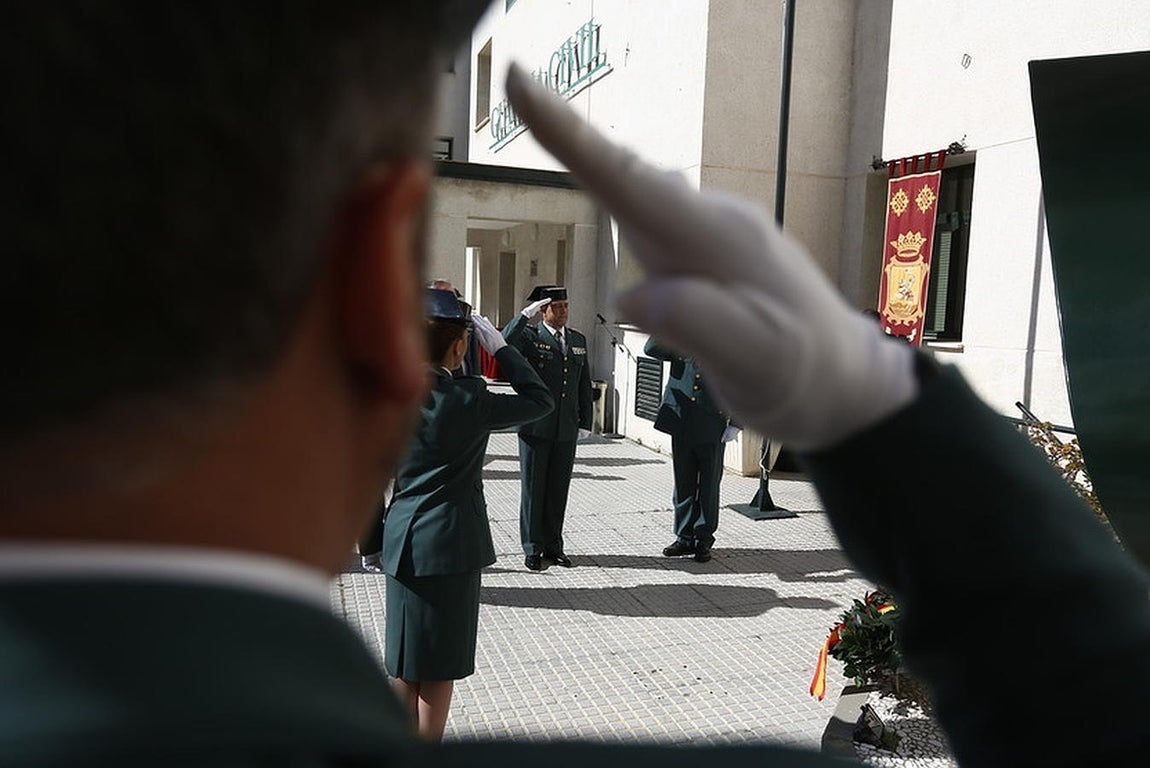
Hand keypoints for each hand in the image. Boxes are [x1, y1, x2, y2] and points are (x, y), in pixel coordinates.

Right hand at [470, 314, 506, 354]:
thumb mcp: (483, 343)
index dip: (475, 320)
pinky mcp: (496, 331)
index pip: (479, 325)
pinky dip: (487, 321)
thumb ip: (479, 335)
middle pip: (483, 322)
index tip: (472, 317)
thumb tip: (476, 329)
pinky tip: (486, 320)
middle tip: (474, 314)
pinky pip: (490, 324)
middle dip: (478, 318)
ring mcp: (494, 330)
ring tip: (479, 316)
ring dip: (482, 318)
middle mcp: (490, 330)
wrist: (502, 350)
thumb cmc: (493, 349)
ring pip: (487, 322)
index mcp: (486, 333)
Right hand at [506, 65, 916, 450]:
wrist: (846, 379)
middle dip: (569, 133)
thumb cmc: (801, 373)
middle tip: (515, 85)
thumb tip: (633, 294)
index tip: (521, 83)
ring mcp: (712, 232)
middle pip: (626, 172)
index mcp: (714, 239)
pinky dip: (619, 199)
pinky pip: (653, 216)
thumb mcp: (756, 362)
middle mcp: (711, 221)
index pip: (628, 180)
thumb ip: (699, 326)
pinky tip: (608, 197)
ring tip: (540, 118)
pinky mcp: (710, 251)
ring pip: (639, 193)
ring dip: (591, 161)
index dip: (569, 134)